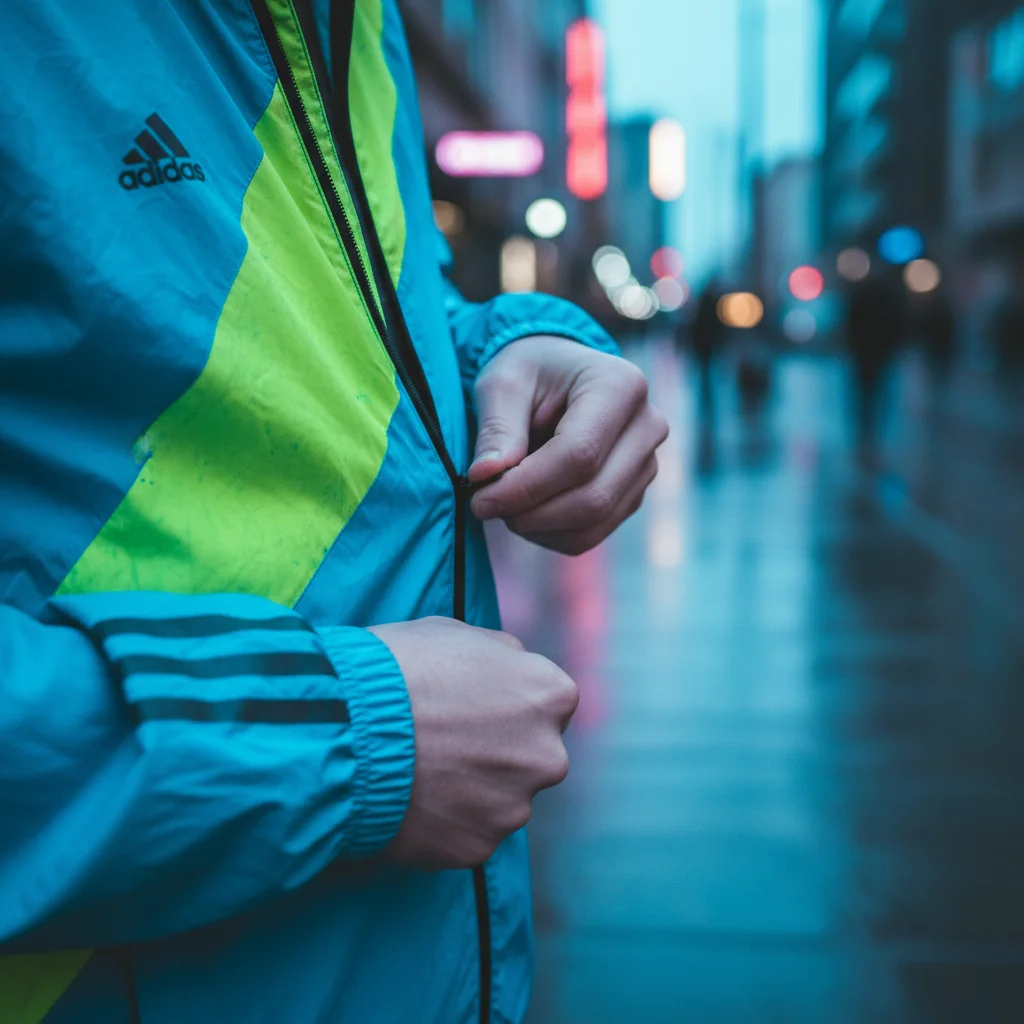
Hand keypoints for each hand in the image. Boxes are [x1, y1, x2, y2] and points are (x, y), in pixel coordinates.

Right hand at [367, 617, 577, 869]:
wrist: (344, 731)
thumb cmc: (398, 668)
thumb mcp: (458, 634)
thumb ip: (501, 656)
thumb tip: (513, 668)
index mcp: (550, 695)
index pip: (547, 703)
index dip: (506, 703)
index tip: (471, 706)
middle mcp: (547, 756)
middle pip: (530, 756)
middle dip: (496, 751)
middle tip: (443, 742)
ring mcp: (513, 808)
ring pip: (499, 799)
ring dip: (469, 790)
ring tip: (416, 772)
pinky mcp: (476, 849)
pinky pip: (465, 834)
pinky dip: (443, 823)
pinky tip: (408, 801)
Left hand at [468, 336, 668, 554]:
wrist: (556, 377)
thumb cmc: (529, 374)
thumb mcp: (502, 385)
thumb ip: (497, 430)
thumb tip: (485, 478)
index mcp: (620, 386)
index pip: (579, 455)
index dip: (526, 486)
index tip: (479, 499)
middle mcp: (646, 426)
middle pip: (593, 497)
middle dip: (530, 513)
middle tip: (484, 505)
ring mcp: (646, 464)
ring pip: (593, 523)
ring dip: (537, 527)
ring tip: (504, 504)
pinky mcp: (634, 493)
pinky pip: (592, 534)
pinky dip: (550, 534)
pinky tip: (526, 511)